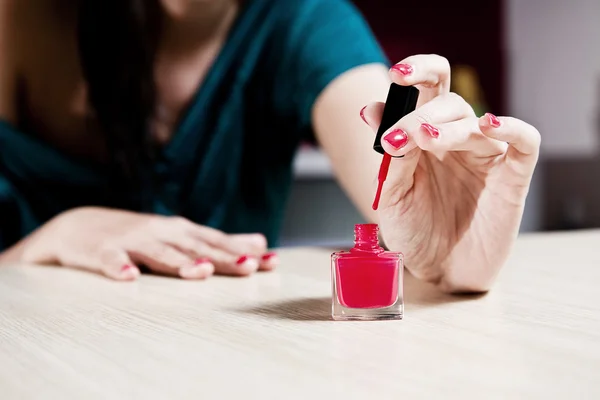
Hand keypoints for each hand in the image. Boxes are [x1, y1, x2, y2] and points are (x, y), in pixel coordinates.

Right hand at [15, 207, 276, 280]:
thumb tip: (261, 241)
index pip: (219, 243)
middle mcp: (163, 233)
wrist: (80, 226)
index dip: (245, 252)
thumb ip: (220, 242)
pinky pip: (110, 260)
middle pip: (197, 248)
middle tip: (249, 267)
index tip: (272, 262)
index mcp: (184, 232)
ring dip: (180, 262)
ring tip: (200, 272)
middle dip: (223, 258)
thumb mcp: (181, 236)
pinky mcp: (102, 251)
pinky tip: (127, 277)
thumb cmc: (140, 235)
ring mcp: (133, 240)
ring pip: (159, 253)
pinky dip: (117, 267)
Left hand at [361, 54, 540, 292]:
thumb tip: (375, 111)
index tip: (396, 76)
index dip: (418, 72)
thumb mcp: (393, 195)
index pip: (428, 89)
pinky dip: (512, 128)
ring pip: (476, 122)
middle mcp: (455, 142)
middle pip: (450, 103)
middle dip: (422, 113)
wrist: (438, 271)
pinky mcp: (512, 176)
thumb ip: (392, 155)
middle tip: (401, 136)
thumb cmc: (415, 232)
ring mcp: (485, 157)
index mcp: (425, 139)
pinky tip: (490, 123)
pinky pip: (524, 142)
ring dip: (449, 127)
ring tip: (424, 140)